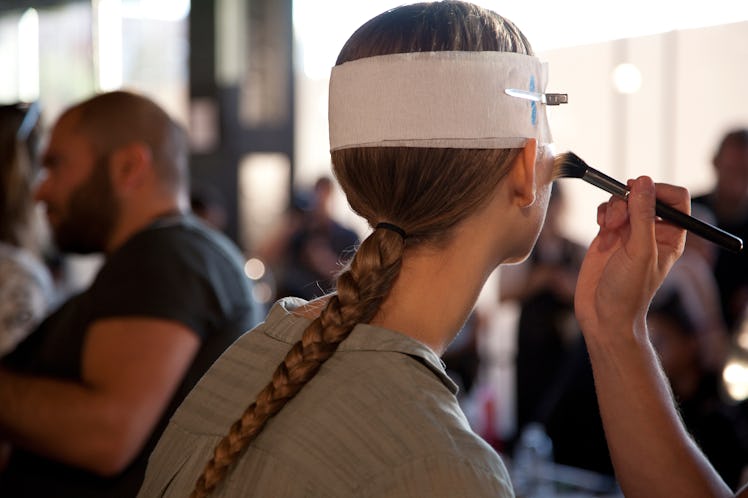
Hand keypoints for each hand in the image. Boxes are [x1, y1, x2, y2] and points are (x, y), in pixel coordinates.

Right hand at [574, 176, 687, 339]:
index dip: (659, 190)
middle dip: (630, 200)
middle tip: (620, 217)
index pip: (675, 199)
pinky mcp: (608, 236)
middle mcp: (651, 232)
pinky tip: (600, 227)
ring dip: (614, 208)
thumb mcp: (640, 252)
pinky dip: (602, 212)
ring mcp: (628, 233)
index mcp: (670, 236)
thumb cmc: (629, 292)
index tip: (641, 193)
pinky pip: (607, 211)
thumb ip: (642, 216)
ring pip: (623, 201)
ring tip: (608, 228)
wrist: (603, 315)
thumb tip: (643, 182)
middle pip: (645, 195)